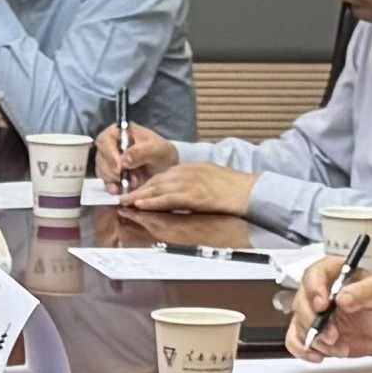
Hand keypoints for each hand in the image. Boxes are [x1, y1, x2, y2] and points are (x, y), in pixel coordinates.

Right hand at [99, 120, 179, 179]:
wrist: (166, 170)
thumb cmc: (162, 154)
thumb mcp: (158, 150)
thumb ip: (142, 152)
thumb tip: (123, 160)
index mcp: (120, 131)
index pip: (105, 140)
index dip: (109, 154)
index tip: (119, 167)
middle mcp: (111, 143)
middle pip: (100, 156)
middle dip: (112, 170)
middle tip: (126, 178)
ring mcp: (109, 159)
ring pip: (101, 169)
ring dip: (113, 179)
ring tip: (131, 182)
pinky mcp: (110, 173)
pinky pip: (104, 180)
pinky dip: (111, 187)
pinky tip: (119, 191)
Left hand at [116, 159, 254, 221]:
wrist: (249, 191)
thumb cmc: (233, 187)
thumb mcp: (210, 179)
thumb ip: (194, 182)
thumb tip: (183, 193)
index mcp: (191, 168)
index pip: (163, 175)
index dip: (147, 185)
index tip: (135, 191)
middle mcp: (187, 172)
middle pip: (156, 180)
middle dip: (138, 189)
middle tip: (122, 197)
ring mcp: (189, 182)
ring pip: (157, 188)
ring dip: (139, 196)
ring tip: (125, 202)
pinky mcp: (193, 194)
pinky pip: (167, 198)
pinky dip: (152, 201)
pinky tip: (140, 204)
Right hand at [298, 255, 371, 361]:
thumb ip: (363, 293)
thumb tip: (342, 298)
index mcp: (333, 273)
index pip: (314, 274)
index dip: (314, 289)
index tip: (322, 306)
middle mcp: (318, 291)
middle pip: (301, 301)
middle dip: (314, 322)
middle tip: (333, 336)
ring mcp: (312, 312)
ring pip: (298, 324)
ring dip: (316, 340)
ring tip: (339, 347)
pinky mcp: (310, 331)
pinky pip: (294, 340)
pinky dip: (304, 350)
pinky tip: (318, 356)